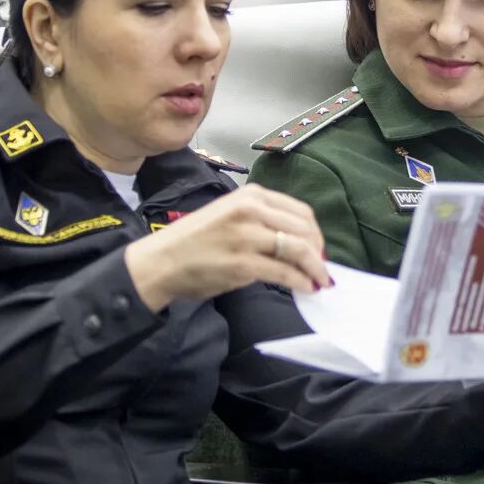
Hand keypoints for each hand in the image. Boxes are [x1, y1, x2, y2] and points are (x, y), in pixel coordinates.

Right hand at [123, 184, 331, 311]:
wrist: (161, 261)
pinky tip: (306, 288)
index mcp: (251, 195)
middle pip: (304, 230)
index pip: (301, 212)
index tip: (319, 249)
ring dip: (315, 268)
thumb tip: (298, 241)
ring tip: (320, 281)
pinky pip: (284, 272)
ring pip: (298, 250)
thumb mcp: (230, 214)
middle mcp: (251, 210)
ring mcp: (247, 236)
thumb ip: (261, 219)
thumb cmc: (194, 241)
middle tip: (322, 268)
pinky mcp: (243, 263)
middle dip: (319, 252)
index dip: (316, 234)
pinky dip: (301, 281)